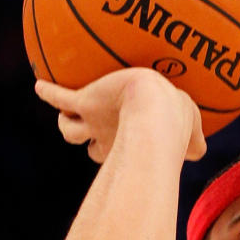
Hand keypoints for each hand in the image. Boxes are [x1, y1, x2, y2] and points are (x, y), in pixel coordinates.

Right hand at [35, 68, 205, 163]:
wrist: (154, 105)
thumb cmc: (175, 118)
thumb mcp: (191, 127)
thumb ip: (194, 142)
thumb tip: (199, 151)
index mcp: (128, 144)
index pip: (116, 154)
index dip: (115, 153)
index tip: (119, 150)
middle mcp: (107, 137)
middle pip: (91, 146)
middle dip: (92, 143)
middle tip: (93, 133)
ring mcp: (93, 119)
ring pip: (69, 130)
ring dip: (67, 124)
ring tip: (65, 114)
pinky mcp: (84, 101)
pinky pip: (59, 98)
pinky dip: (49, 92)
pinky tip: (39, 85)